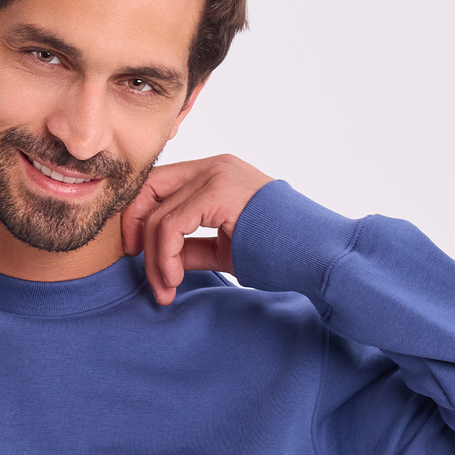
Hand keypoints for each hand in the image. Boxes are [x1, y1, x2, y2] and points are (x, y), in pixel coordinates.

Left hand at [121, 154, 273, 305]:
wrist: (320, 255)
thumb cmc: (282, 254)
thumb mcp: (226, 248)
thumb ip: (192, 247)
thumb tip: (159, 259)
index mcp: (217, 173)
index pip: (159, 184)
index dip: (138, 218)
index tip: (138, 254)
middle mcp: (214, 166)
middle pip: (148, 189)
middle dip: (134, 231)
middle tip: (141, 270)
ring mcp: (217, 175)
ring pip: (157, 213)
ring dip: (154, 259)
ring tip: (167, 288)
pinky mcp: (219, 193)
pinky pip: (170, 225)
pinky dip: (164, 256)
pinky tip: (175, 279)